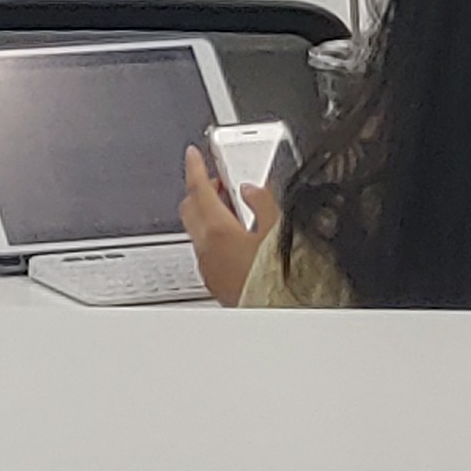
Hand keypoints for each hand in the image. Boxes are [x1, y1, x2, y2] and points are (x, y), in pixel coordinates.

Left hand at [179, 145, 276, 306]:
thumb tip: (251, 190)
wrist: (280, 315)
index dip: (194, 166)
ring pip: (197, 231)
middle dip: (200, 190)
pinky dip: (214, 238)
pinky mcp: (215, 283)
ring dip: (208, 215)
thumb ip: (262, 202)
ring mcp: (208, 268)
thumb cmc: (279, 279)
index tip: (193, 154)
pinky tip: (237, 239)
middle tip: (218, 181)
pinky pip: (206, 252)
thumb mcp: (279, 230)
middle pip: (190, 209)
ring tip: (234, 209)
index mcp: (218, 230)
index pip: (198, 188)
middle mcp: (206, 250)